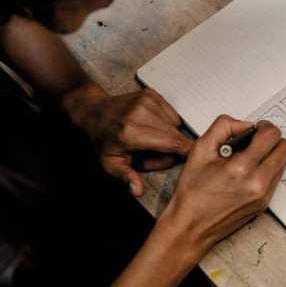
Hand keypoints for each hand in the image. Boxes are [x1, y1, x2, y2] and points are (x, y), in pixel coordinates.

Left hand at [64, 84, 191, 195]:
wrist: (94, 111)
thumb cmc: (104, 139)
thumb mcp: (110, 163)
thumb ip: (126, 177)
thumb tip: (137, 191)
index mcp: (131, 133)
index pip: (171, 143)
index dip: (184, 152)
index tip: (189, 159)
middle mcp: (140, 114)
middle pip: (176, 135)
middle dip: (173, 148)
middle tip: (154, 154)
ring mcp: (147, 101)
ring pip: (176, 124)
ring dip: (170, 134)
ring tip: (152, 139)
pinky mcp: (152, 94)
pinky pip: (172, 113)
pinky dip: (167, 122)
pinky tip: (153, 126)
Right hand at [159, 115, 285, 261]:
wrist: (190, 226)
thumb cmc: (193, 191)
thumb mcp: (200, 149)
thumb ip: (224, 127)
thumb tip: (246, 125)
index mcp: (241, 168)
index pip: (271, 136)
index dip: (264, 127)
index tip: (255, 129)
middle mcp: (257, 183)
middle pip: (284, 148)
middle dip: (271, 139)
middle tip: (255, 141)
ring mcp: (263, 196)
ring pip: (283, 163)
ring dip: (271, 154)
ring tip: (250, 157)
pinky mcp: (264, 204)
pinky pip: (276, 178)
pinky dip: (267, 169)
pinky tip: (249, 171)